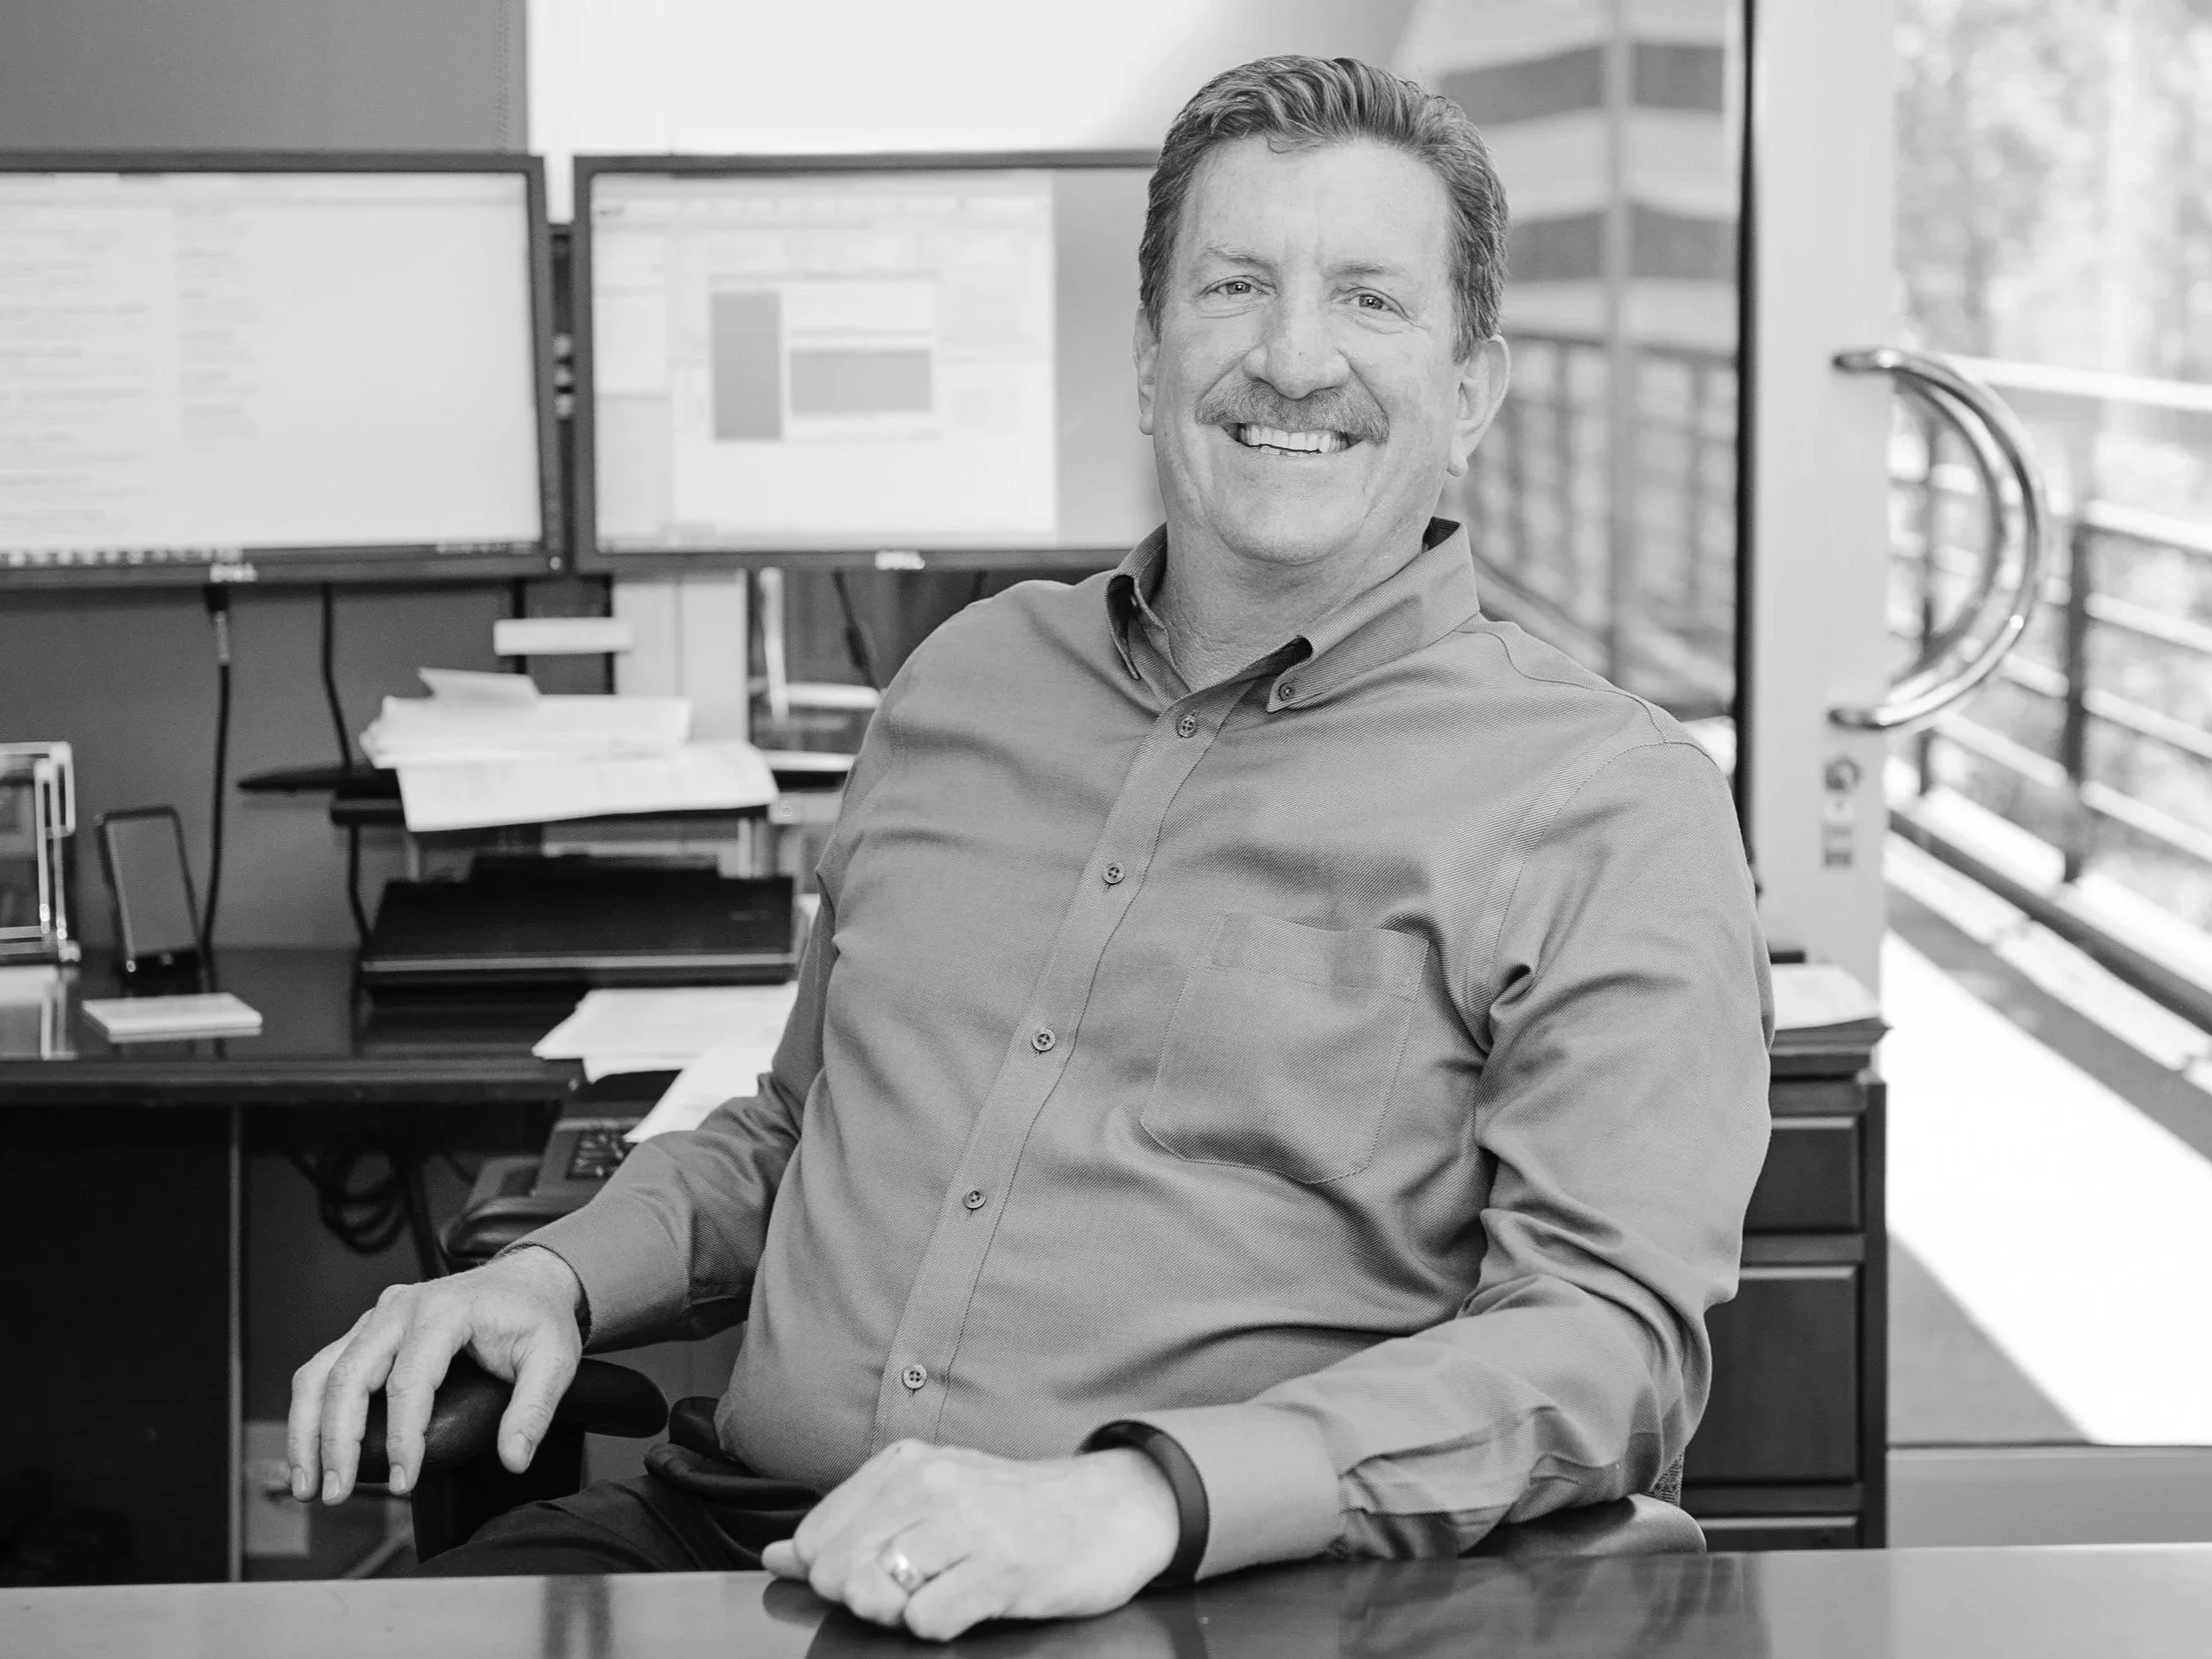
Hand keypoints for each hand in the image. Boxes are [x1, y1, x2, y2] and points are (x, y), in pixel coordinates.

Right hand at [285, 1246, 582, 1504]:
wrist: (525, 1282)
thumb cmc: (535, 1317)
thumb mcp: (554, 1359)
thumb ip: (534, 1409)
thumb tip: (514, 1459)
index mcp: (445, 1311)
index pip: (410, 1381)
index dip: (401, 1438)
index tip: (401, 1482)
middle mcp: (401, 1308)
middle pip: (350, 1377)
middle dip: (336, 1442)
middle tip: (335, 1494)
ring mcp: (379, 1317)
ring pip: (323, 1372)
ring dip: (307, 1431)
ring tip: (308, 1485)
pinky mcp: (368, 1330)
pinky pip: (325, 1368)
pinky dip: (310, 1411)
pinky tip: (311, 1452)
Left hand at [761, 1440, 1179, 1640]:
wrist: (1114, 1509)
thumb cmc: (1018, 1509)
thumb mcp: (932, 1497)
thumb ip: (853, 1524)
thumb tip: (777, 1555)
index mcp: (905, 1464)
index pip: (816, 1538)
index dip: (836, 1571)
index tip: (880, 1569)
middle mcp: (929, 1485)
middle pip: (836, 1571)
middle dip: (861, 1596)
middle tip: (914, 1588)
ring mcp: (966, 1526)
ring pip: (873, 1592)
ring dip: (896, 1612)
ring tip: (941, 1595)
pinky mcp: (1001, 1570)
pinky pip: (927, 1619)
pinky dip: (937, 1624)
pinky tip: (968, 1604)